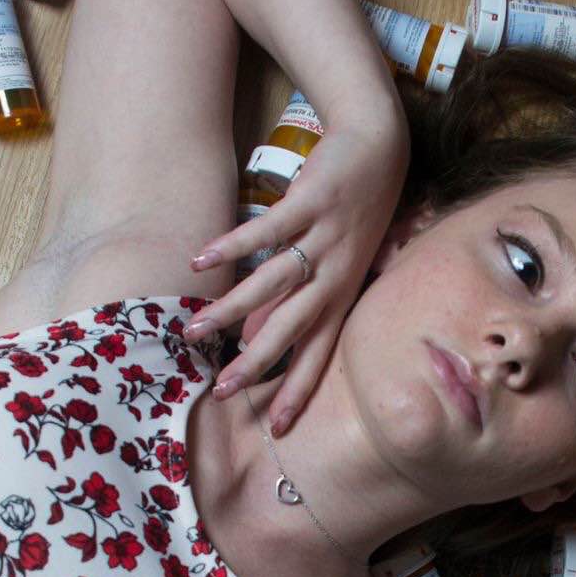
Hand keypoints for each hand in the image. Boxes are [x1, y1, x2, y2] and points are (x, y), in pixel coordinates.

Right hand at [182, 110, 409, 432]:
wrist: (381, 149)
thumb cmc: (352, 212)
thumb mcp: (334, 263)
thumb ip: (294, 301)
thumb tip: (252, 336)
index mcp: (342, 294)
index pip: (320, 351)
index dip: (300, 388)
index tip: (279, 427)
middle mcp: (336, 273)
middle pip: (293, 328)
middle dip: (258, 362)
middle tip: (223, 391)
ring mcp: (324, 238)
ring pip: (274, 283)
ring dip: (231, 309)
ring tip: (194, 330)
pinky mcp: (311, 202)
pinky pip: (267, 230)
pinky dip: (232, 246)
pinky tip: (201, 262)